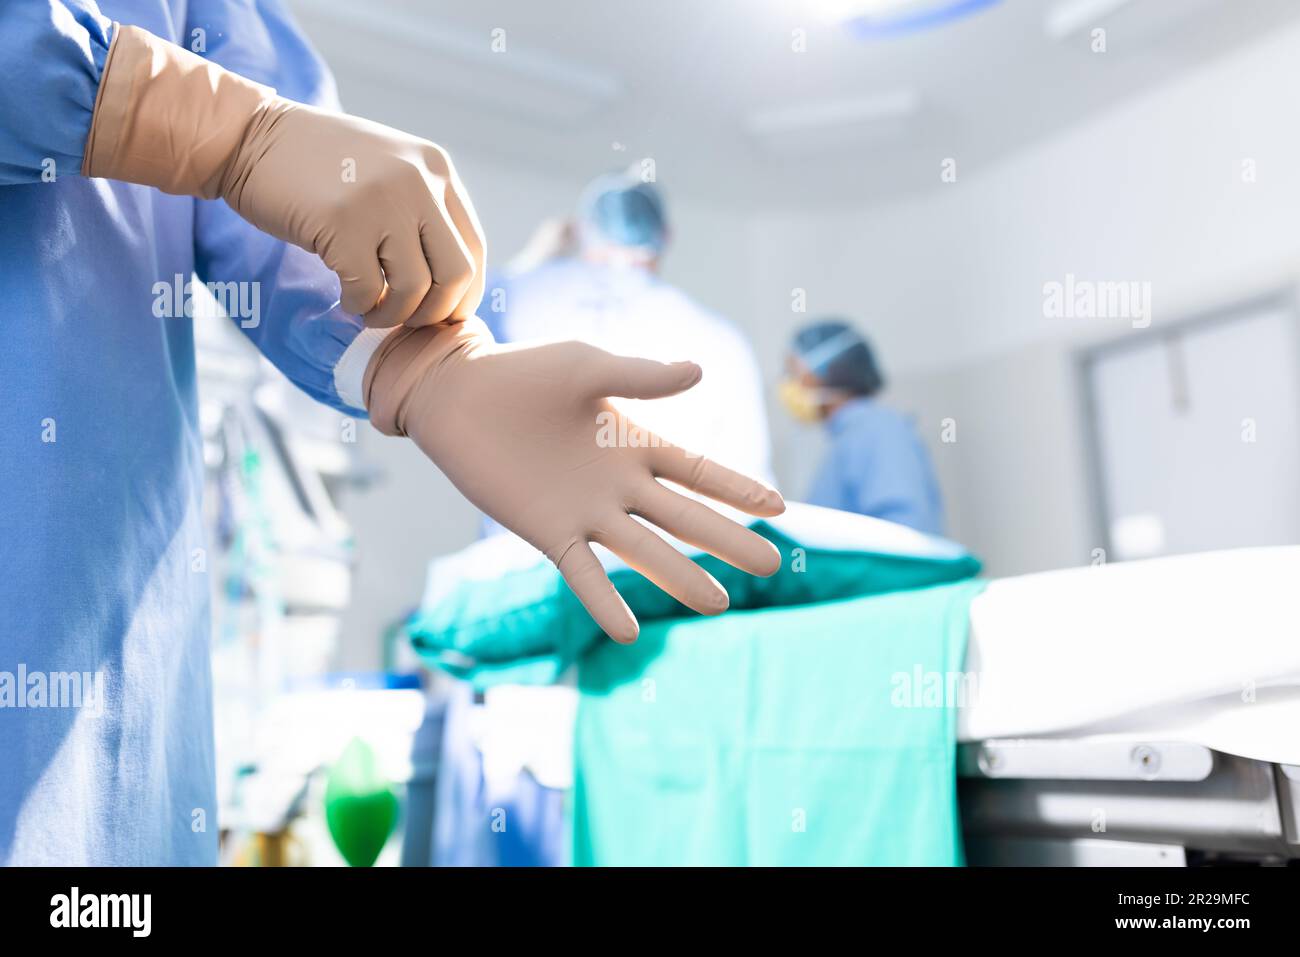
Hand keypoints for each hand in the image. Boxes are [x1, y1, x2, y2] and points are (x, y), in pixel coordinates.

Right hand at [223, 104, 485, 327]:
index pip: (474, 249)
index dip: (463, 294)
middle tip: (406, 319)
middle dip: (434, 312)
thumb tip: (453, 287)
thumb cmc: (319, 167)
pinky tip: (346, 297)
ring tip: (371, 311)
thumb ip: (424, 211)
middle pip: (456, 275)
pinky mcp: (343, 223)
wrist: (249, 136)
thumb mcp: (389, 171)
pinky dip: (358, 306)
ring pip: (414, 289)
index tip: (441, 314)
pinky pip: (368, 292)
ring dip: (392, 315)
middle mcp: (419, 181)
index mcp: (437, 169)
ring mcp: (382, 201)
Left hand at [363, 318, 785, 642]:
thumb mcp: (587, 367)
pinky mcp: (549, 533)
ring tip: (718, 605)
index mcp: (634, 442)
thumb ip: (640, 378)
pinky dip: (606, 602)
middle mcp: (619, 484)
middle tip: (769, 566)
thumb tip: (700, 371)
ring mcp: (587, 512)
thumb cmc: (523, 373)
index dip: (738, 489)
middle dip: (728, 539)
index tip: (780, 508)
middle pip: (685, 517)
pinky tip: (630, 634)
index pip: (698, 471)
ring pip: (645, 551)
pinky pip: (584, 574)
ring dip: (680, 576)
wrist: (458, 395)